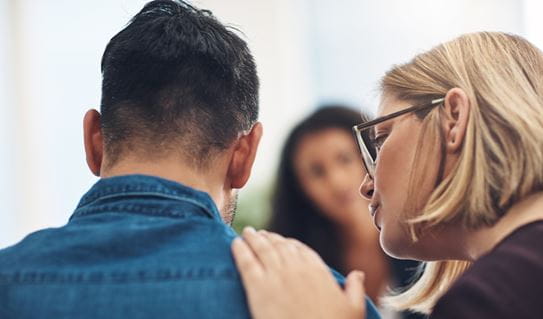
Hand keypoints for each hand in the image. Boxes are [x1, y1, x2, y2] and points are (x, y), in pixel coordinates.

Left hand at [231, 227, 365, 318]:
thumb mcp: (353, 309)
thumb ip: (355, 288)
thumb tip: (358, 273)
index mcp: (317, 271)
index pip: (301, 250)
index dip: (290, 243)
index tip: (283, 241)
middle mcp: (296, 269)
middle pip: (280, 246)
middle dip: (269, 238)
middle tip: (260, 234)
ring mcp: (275, 277)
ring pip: (262, 249)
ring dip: (253, 238)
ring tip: (247, 232)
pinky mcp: (257, 289)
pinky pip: (246, 263)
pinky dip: (240, 250)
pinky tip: (234, 243)